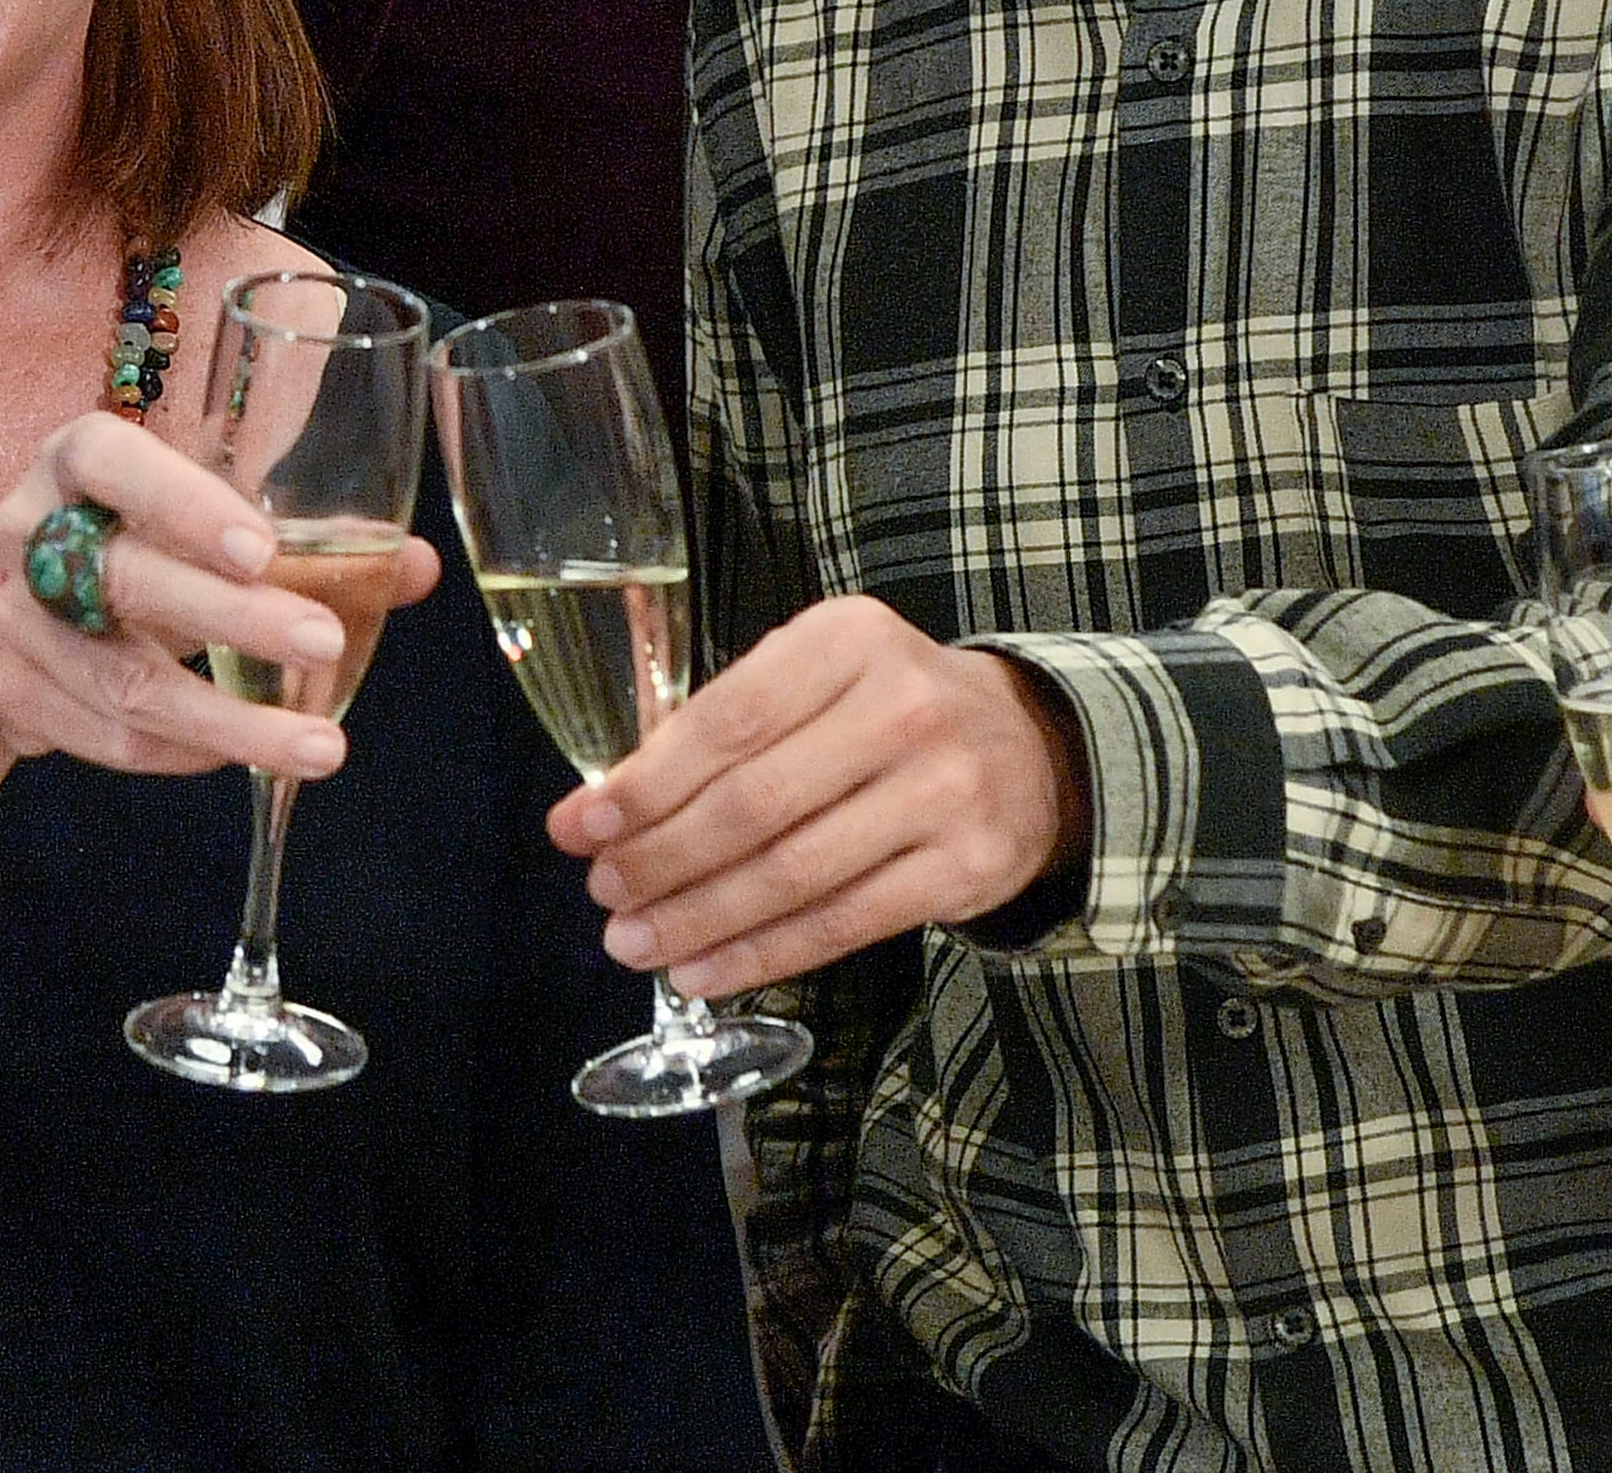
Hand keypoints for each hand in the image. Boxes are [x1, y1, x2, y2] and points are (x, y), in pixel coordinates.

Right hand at [0, 414, 428, 777]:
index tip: (263, 550)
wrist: (12, 618)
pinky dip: (185, 752)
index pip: (110, 462)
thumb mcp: (202, 527)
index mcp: (74, 461)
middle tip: (325, 645)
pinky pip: (109, 737)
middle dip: (231, 620)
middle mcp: (26, 530)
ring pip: (123, 680)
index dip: (184, 504)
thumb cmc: (134, 546)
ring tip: (320, 747)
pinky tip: (244, 754)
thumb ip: (309, 543)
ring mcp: (9, 618)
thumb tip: (416, 565)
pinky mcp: (7, 694)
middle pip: (123, 579)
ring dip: (228, 722)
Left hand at [555, 592, 1077, 995]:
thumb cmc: (885, 709)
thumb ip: (722, 727)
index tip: (580, 827)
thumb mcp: (815, 677)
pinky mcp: (967, 868)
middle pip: (753, 803)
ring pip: (793, 873)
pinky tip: (705, 971)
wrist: (1031, 749)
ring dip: (699, 918)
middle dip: (661, 858)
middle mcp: (903, 706)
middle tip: (604, 894)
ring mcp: (944, 790)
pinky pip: (843, 923)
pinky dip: (763, 954)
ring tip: (635, 943)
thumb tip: (606, 807)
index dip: (645, 784)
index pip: (726, 720)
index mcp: (847, 640)